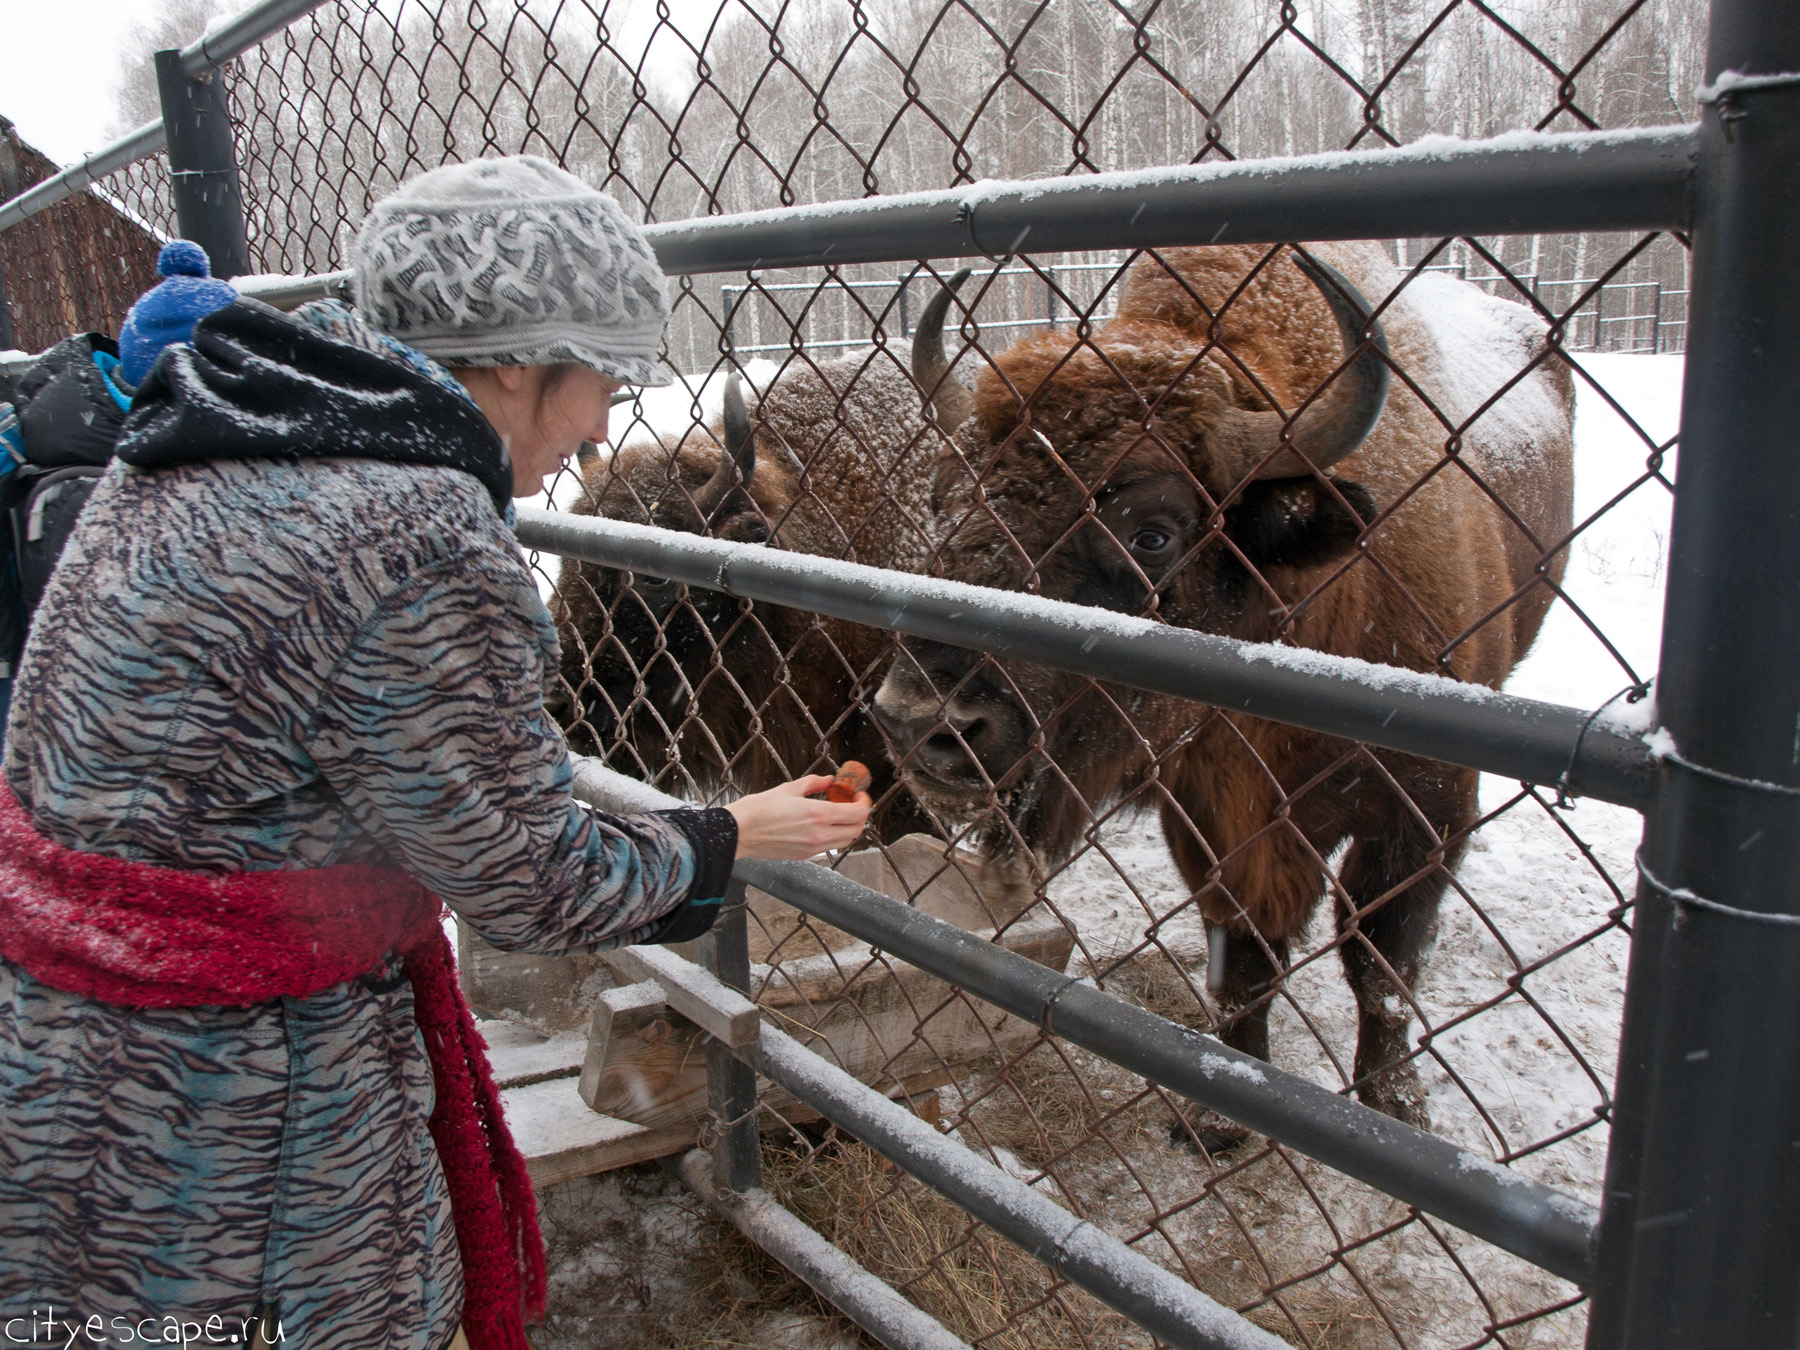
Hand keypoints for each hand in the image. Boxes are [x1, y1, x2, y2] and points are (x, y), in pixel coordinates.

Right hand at [726, 775, 872, 859]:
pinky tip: (820, 824)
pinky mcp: (805, 855)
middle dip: (859, 816)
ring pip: (845, 840)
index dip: (864, 803)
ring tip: (835, 813)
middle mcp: (820, 834)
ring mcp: (813, 847)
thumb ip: (814, 783)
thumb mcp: (788, 789)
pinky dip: (832, 835)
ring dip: (847, 827)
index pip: (858, 813)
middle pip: (856, 830)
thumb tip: (828, 781)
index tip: (858, 795)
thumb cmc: (758, 810)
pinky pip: (828, 847)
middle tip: (850, 803)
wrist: (739, 832)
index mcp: (818, 814)